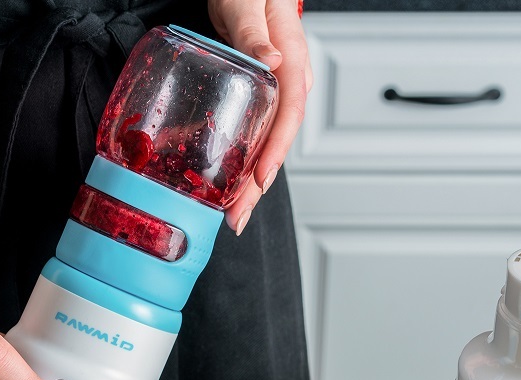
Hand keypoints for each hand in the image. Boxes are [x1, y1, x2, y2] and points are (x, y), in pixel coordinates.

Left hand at [208, 0, 311, 233]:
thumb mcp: (248, 3)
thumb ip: (256, 34)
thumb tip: (271, 61)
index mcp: (291, 60)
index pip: (289, 114)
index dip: (275, 152)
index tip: (259, 182)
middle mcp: (288, 81)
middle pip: (278, 141)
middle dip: (258, 184)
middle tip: (237, 217)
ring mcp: (275, 90)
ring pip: (267, 143)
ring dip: (250, 182)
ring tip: (232, 213)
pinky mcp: (259, 95)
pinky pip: (255, 133)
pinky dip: (243, 161)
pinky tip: (229, 183)